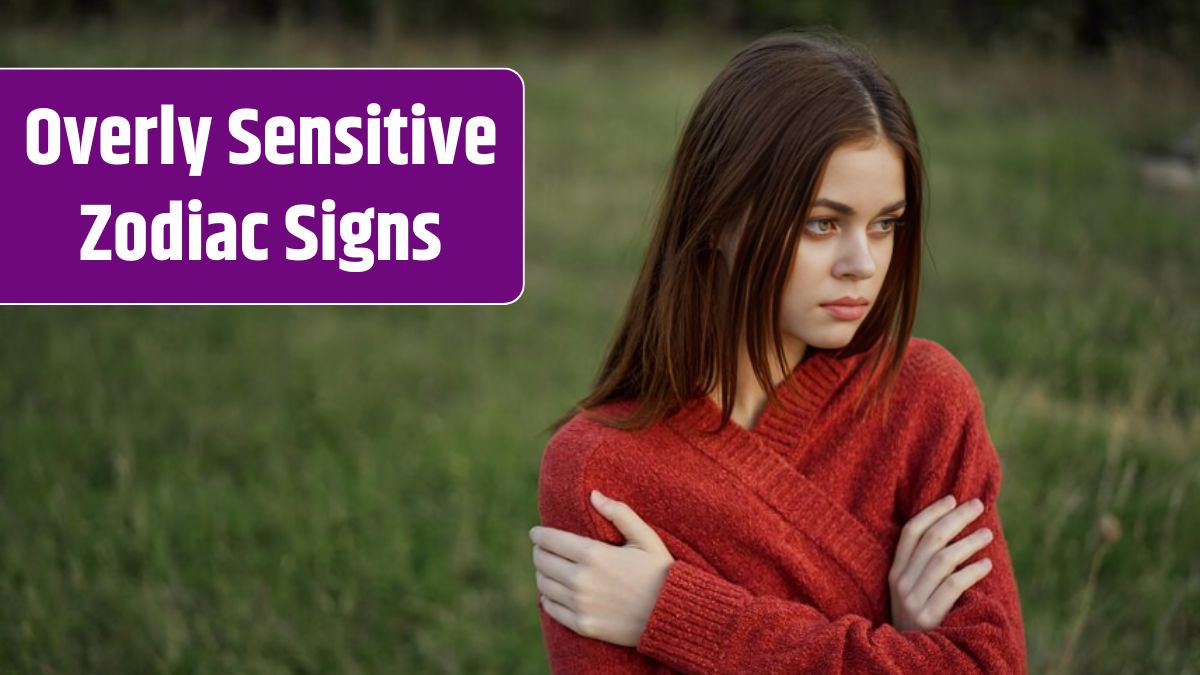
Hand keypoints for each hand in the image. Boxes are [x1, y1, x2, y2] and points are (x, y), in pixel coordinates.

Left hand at [529, 489, 675, 646]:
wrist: (672, 615)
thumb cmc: (660, 571)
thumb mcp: (645, 537)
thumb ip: (619, 513)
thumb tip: (593, 495)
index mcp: (593, 554)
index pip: (550, 540)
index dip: (539, 535)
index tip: (536, 533)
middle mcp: (581, 580)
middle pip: (542, 562)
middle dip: (539, 552)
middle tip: (543, 549)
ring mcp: (580, 604)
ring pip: (544, 585)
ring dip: (543, 574)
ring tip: (549, 569)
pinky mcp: (583, 625)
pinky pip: (551, 609)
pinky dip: (548, 598)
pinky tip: (554, 593)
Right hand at [889, 494, 994, 630]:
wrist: (910, 659)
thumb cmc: (921, 619)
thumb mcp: (914, 590)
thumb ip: (925, 565)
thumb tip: (955, 529)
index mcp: (895, 572)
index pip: (911, 532)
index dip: (932, 512)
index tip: (952, 498)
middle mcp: (901, 583)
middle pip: (930, 541)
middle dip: (955, 519)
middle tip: (978, 506)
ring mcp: (913, 600)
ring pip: (943, 560)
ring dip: (968, 542)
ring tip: (987, 534)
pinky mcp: (929, 617)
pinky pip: (952, 586)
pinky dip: (971, 572)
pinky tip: (985, 563)